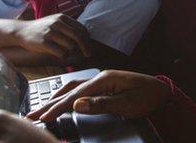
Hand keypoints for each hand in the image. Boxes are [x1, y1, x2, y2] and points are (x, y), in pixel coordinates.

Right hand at [16, 13, 90, 57]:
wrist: (22, 31)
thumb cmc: (41, 28)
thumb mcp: (55, 22)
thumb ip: (69, 27)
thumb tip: (86, 36)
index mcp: (62, 17)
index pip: (81, 29)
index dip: (87, 39)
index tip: (89, 46)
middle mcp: (57, 23)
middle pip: (78, 36)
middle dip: (85, 47)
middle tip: (88, 54)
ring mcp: (50, 32)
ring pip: (71, 45)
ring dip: (71, 52)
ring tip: (65, 51)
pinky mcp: (44, 42)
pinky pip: (61, 52)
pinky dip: (63, 56)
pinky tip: (59, 54)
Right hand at [27, 70, 169, 121]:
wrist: (162, 92)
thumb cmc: (147, 97)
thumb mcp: (126, 104)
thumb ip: (100, 104)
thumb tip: (77, 104)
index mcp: (104, 80)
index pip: (74, 95)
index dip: (57, 107)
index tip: (43, 117)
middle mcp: (100, 77)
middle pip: (69, 90)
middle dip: (50, 103)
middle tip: (33, 115)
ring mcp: (102, 80)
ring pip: (73, 88)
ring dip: (56, 98)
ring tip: (42, 107)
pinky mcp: (105, 84)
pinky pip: (81, 88)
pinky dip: (67, 94)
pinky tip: (63, 99)